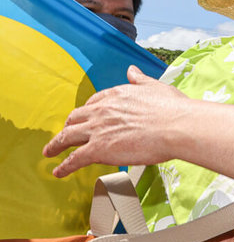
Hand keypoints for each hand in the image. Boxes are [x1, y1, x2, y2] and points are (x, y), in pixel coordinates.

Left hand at [45, 65, 187, 176]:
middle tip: (64, 135)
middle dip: (67, 127)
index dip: (87, 111)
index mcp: (116, 95)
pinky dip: (63, 166)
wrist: (176, 126)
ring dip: (55, 145)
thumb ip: (140, 80)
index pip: (93, 103)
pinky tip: (58, 171)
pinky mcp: (98, 149)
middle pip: (75, 118)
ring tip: (49, 152)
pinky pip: (74, 159)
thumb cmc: (172, 109)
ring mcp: (97, 130)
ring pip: (67, 137)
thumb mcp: (155, 87)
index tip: (84, 117)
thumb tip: (132, 70)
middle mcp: (102, 110)